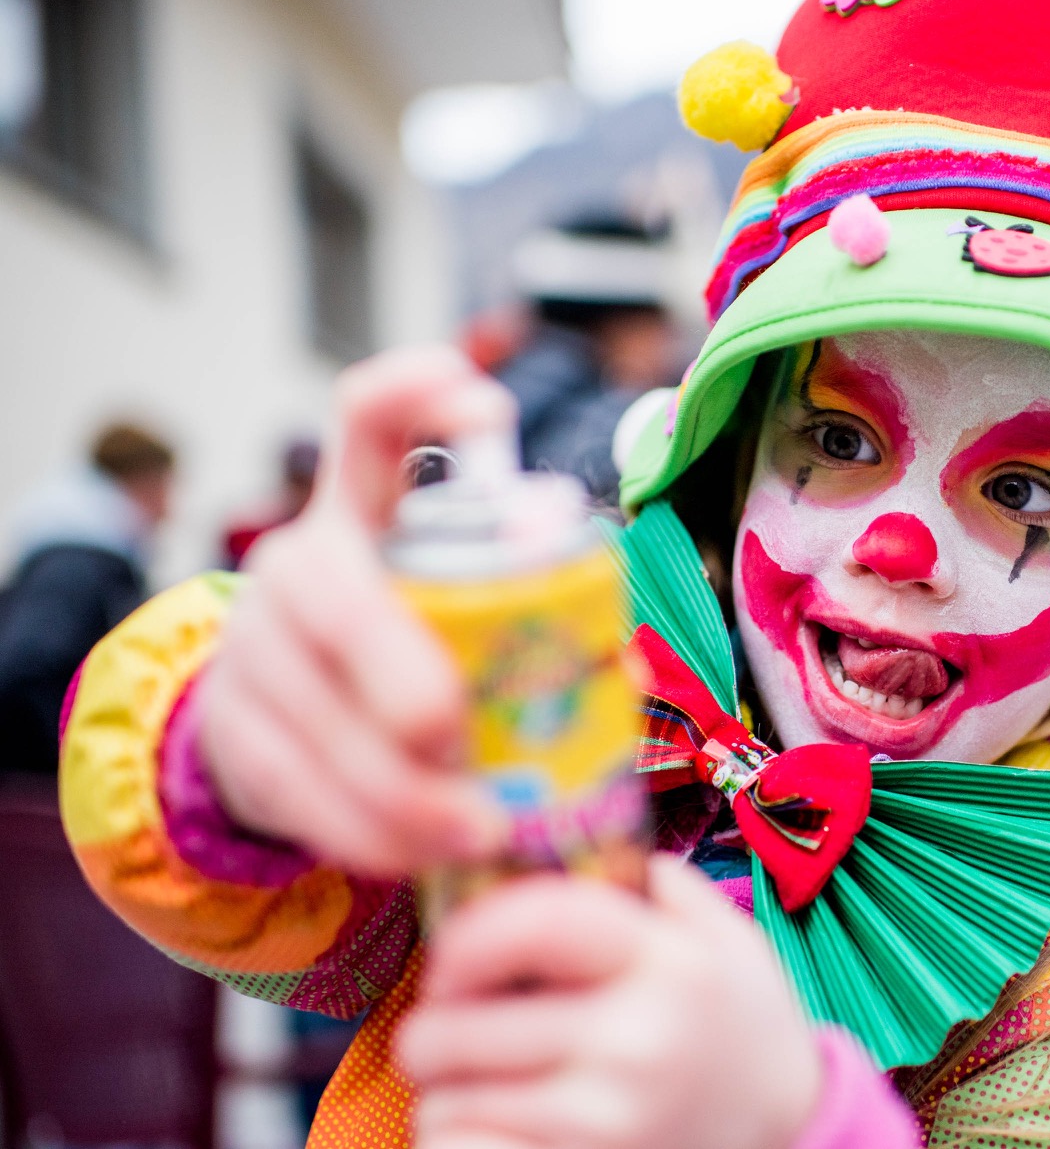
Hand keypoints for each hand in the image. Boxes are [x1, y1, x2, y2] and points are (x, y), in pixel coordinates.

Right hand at [199, 346, 513, 877]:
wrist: (287, 730)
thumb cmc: (413, 662)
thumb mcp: (462, 620)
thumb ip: (535, 621)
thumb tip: (621, 666)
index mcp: (367, 512)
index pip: (369, 418)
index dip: (417, 395)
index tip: (480, 405)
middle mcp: (297, 560)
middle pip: (333, 595)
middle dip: (397, 670)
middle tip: (460, 737)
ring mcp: (251, 645)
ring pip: (311, 709)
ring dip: (395, 783)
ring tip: (477, 829)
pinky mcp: (231, 731)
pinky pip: (294, 785)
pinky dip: (364, 829)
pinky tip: (421, 854)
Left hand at [400, 858, 821, 1148]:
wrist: (791, 1128)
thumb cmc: (742, 1023)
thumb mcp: (727, 937)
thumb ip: (661, 881)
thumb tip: (577, 836)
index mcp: (668, 961)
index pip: (537, 921)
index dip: (467, 933)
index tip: (449, 953)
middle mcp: (638, 1038)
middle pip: (462, 1024)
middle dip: (433, 1025)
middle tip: (449, 1025)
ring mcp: (610, 1118)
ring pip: (449, 1099)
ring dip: (445, 1089)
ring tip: (480, 1079)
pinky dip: (459, 1141)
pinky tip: (492, 1124)